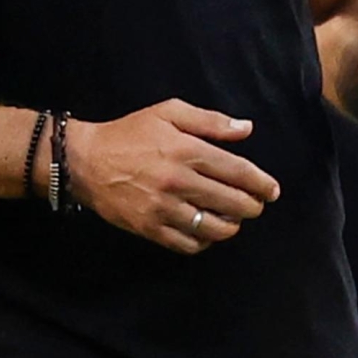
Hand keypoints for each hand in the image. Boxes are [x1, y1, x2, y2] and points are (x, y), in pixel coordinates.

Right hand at [67, 100, 281, 254]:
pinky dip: (205, 241)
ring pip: (214, 227)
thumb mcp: (169, 112)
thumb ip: (210, 121)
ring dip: (231, 226)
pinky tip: (207, 231)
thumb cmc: (130, 133)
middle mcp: (179, 181)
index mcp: (187, 150)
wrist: (86, 161)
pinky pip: (189, 244)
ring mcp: (164, 208)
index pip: (238, 172)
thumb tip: (246, 129)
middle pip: (232, 203)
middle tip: (255, 206)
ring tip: (233, 219)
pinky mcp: (150, 228)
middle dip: (252, 207)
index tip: (272, 191)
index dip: (262, 184)